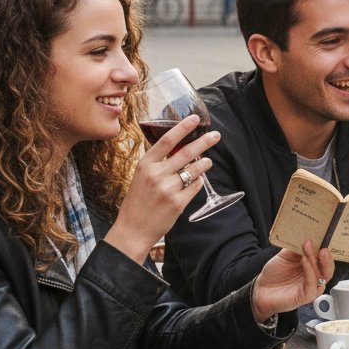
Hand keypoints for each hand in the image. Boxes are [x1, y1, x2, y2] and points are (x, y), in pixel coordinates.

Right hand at [105, 115, 219, 262]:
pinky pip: (196, 186)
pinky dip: (198, 182)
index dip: (182, 127)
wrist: (132, 229)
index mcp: (145, 165)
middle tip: (216, 136)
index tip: (195, 118)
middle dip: (205, 142)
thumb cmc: (137, 201)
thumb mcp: (141, 177)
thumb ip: (158, 163)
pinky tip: (196, 182)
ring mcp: (168, 189)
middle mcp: (157, 174)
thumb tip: (181, 149)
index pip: (167, 141)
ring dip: (204, 164)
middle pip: (187, 152)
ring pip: (195, 169)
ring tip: (207, 163)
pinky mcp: (178, 202)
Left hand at [252, 240, 334, 321]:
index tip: (323, 238)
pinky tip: (304, 261)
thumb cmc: (275, 274)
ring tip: (309, 248)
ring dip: (316, 261)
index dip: (326, 249)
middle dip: (327, 258)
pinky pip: (312, 285)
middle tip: (323, 248)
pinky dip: (309, 272)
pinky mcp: (305, 296)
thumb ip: (296, 248)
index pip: (325, 258)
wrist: (261, 290)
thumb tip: (305, 235)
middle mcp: (314, 277)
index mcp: (312, 267)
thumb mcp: (285, 256)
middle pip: (328, 268)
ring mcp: (311, 287)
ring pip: (323, 276)